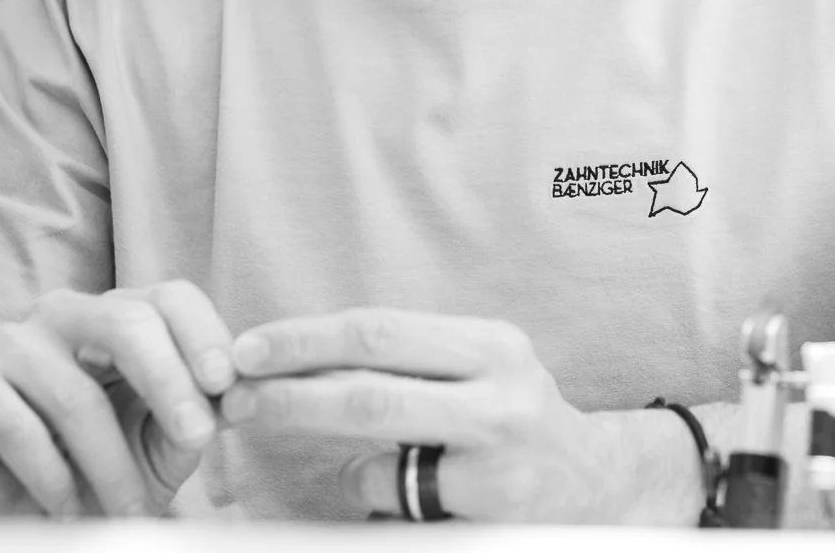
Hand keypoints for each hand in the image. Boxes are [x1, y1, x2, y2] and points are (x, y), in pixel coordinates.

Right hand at [0, 282, 235, 517]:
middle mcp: (65, 314)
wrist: (17, 509)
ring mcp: (10, 342)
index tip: (227, 384)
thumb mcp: (161, 444)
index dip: (203, 334)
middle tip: (195, 437)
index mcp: (118, 314)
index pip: (170, 298)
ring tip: (129, 511)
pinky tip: (67, 508)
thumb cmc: (99, 468)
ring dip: (110, 464)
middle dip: (169, 383)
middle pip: (126, 322)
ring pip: (75, 394)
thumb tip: (243, 395)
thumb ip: (200, 415)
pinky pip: (17, 426)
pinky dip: (51, 477)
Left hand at [220, 308, 634, 522]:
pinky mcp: (493, 507)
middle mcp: (501, 389)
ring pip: (379, 434)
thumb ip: (408, 365)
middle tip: (234, 394)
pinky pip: (398, 495)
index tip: (247, 348)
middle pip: (370, 379)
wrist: (599, 490)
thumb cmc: (513, 427)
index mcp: (490, 345)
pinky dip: (369, 490)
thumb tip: (297, 360)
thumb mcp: (477, 376)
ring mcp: (500, 452)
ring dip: (312, 428)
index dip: (303, 338)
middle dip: (289, 386)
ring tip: (265, 421)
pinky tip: (383, 489)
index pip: (378, 327)